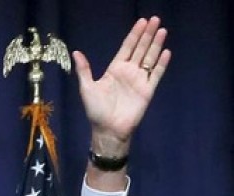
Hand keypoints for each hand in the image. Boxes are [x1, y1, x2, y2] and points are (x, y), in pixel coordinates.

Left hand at [73, 16, 170, 155]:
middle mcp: (128, 72)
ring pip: (150, 58)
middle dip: (147, 34)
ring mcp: (139, 80)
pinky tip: (166, 51)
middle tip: (155, 19)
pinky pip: (156, 74)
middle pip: (140, 49)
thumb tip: (76, 52)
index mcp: (114, 69)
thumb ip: (84, 70)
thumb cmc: (96, 110)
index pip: (127, 47)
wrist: (108, 129)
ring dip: (156, 44)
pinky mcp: (147, 90)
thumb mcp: (87, 88)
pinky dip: (161, 63)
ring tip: (162, 30)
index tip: (142, 21)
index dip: (134, 34)